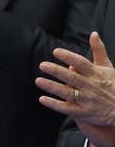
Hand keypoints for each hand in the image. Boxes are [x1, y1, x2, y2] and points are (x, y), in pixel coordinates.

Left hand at [36, 32, 114, 146]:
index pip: (82, 63)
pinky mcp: (83, 113)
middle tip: (42, 65)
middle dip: (57, 71)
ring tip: (38, 80)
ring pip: (68, 93)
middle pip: (72, 78)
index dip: (69, 57)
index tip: (56, 51)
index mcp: (96, 75)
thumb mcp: (108, 67)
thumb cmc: (112, 85)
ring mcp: (87, 100)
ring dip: (52, 87)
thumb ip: (99, 51)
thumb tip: (94, 34)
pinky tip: (42, 99)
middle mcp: (91, 87)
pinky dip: (54, 104)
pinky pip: (67, 109)